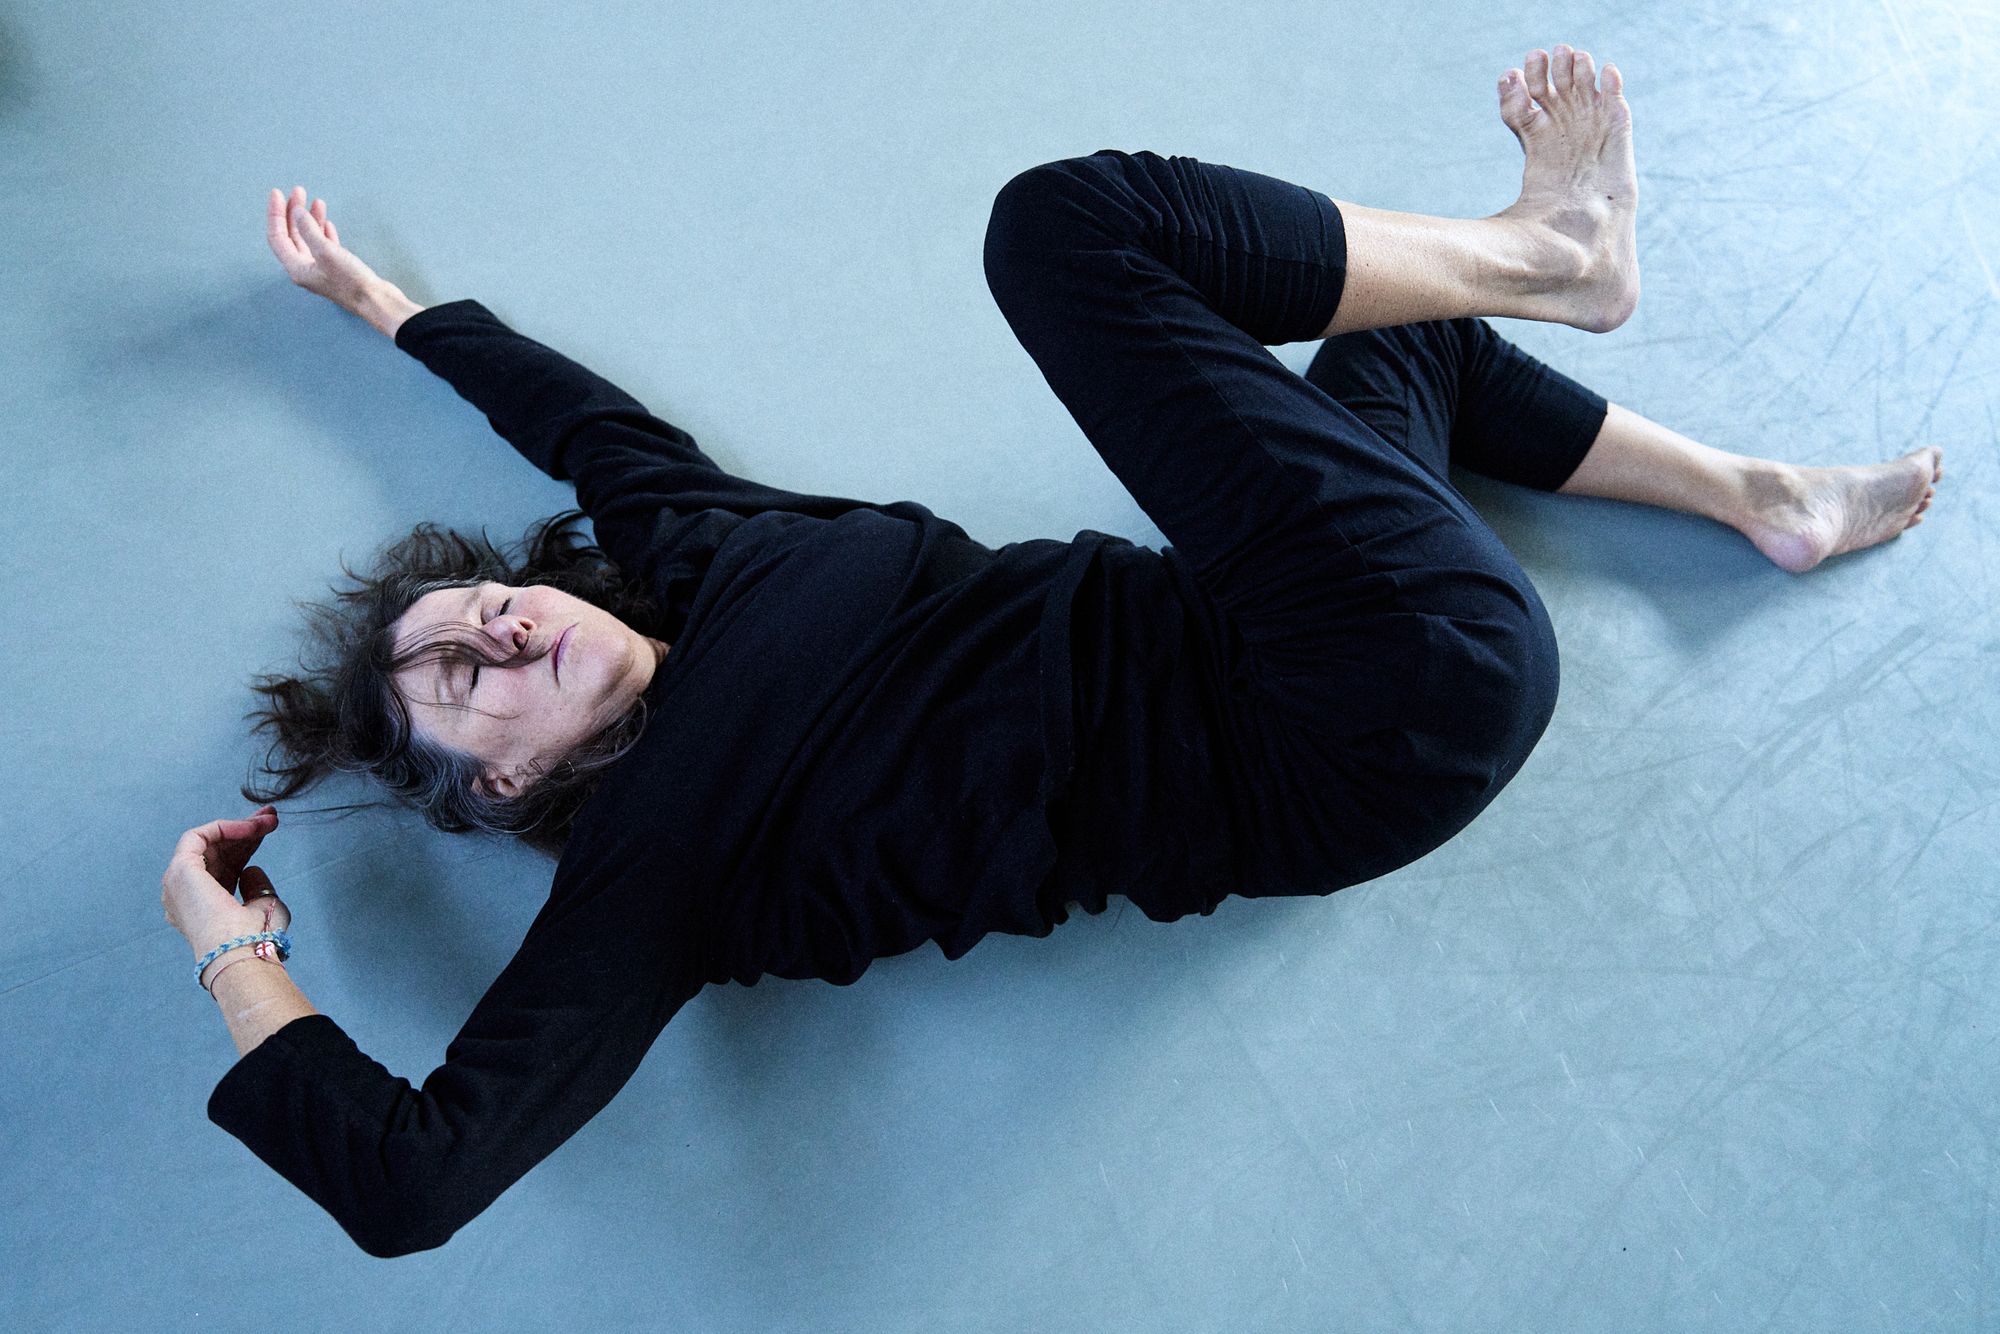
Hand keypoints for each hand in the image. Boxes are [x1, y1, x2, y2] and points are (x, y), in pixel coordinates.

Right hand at [162, 805, 291, 964]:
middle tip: (271, 817)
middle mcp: (183, 896)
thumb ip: (256, 888)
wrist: (241, 953)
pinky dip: (225, 827)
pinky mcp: (179, 871)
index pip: (221, 868)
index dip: (245, 846)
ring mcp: (177, 884)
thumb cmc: (255, 939)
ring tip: (269, 819)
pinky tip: (251, 827)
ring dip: (240, 827)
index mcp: (200, 909)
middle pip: (215, 853)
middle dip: (244, 831)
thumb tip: (251, 870)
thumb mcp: (263, 907)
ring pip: (207, 843)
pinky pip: (198, 837)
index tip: (268, 830)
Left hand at [266, 185, 384, 311]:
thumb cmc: (351, 282)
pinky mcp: (338, 269)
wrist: (377, 301)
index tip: (278, 193)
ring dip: (311, 219)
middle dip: (293, 212)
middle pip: (292, 235)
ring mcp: (322, 269)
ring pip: (309, 238)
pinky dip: (324, 232)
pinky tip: (327, 223)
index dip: (276, 214)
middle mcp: (306, 269)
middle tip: (298, 192)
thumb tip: (296, 211)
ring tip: (316, 202)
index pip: (277, 236)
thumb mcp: (326, 252)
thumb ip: (308, 229)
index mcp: (297, 268)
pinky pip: (325, 246)